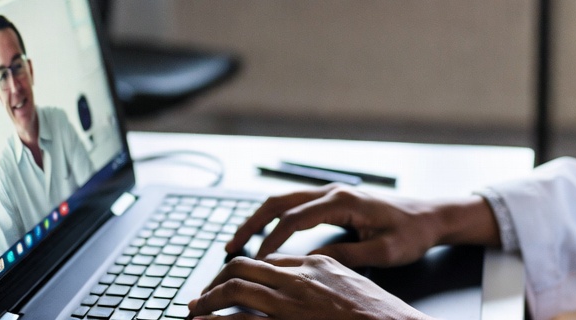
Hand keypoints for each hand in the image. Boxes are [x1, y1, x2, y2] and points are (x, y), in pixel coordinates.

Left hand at [187, 253, 427, 319]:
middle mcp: (301, 278)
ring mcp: (293, 303)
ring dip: (209, 299)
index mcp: (317, 265)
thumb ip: (328, 276)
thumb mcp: (354, 284)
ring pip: (237, 289)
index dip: (245, 270)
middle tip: (203, 295)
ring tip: (194, 309)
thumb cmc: (380, 314)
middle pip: (245, 266)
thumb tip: (309, 278)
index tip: (231, 281)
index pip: (269, 260)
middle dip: (218, 279)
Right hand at [224, 185, 499, 268]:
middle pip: (279, 202)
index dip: (271, 241)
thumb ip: (348, 256)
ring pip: (283, 201)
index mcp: (343, 201)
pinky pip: (295, 206)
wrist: (431, 216)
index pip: (294, 219)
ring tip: (237, 242)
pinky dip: (274, 219)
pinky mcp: (334, 201)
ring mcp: (332, 194)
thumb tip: (311, 264)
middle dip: (251, 223)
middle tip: (229, 247)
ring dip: (258, 220)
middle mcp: (333, 192)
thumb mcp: (384, 252)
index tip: (255, 262)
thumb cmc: (412, 233)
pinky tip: (264, 236)